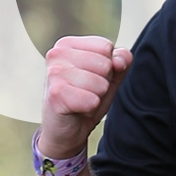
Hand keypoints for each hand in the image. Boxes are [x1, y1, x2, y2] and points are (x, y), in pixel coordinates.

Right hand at [41, 35, 133, 156]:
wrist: (66, 131)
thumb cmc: (84, 101)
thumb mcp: (108, 77)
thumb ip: (120, 61)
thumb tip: (120, 60)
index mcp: (67, 44)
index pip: (106, 46)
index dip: (107, 67)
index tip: (91, 78)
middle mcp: (57, 53)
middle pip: (105, 64)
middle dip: (102, 83)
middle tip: (85, 92)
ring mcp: (54, 73)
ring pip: (100, 83)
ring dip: (96, 97)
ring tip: (81, 100)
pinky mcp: (56, 94)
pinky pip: (92, 100)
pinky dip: (90, 108)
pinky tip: (77, 108)